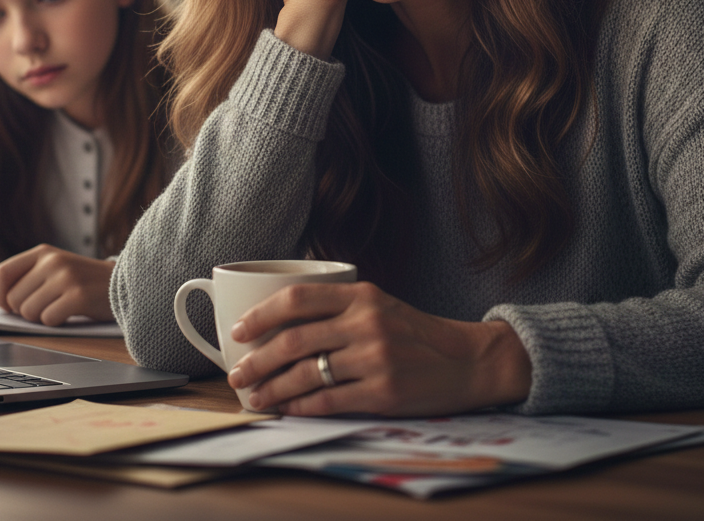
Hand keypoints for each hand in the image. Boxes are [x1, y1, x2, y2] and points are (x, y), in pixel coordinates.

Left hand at [0, 244, 114, 325]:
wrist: (124, 283)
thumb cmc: (85, 281)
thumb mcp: (54, 271)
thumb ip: (24, 280)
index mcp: (44, 252)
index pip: (3, 272)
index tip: (8, 305)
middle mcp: (53, 261)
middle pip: (13, 299)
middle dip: (24, 311)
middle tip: (46, 306)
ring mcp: (66, 277)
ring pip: (29, 312)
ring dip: (42, 317)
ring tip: (61, 307)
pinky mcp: (77, 296)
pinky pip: (48, 320)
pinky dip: (57, 322)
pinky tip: (72, 312)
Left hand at [225, 281, 530, 416]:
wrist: (466, 360)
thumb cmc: (415, 333)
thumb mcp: (379, 305)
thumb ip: (338, 308)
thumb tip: (280, 324)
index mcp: (362, 295)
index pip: (299, 297)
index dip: (262, 314)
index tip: (237, 329)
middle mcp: (366, 322)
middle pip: (294, 340)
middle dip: (256, 359)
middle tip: (237, 373)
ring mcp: (375, 358)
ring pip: (306, 374)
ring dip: (272, 389)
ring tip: (254, 396)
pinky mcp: (383, 392)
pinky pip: (328, 402)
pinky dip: (299, 408)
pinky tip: (285, 410)